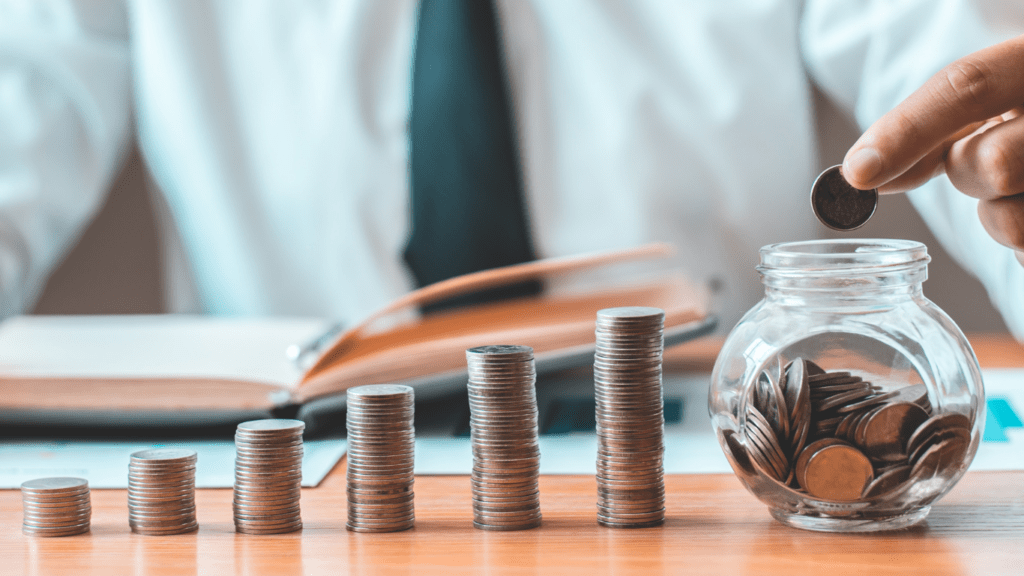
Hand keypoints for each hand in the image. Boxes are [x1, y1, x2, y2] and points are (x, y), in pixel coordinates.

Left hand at [842, 35, 1023, 266]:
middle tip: (984, 161)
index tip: (858, 173)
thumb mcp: (986, 104)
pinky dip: (1021, 241)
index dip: (906, 132)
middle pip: (991, 163)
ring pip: (1014, 221)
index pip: (966, 86)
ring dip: (999, 217)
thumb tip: (863, 172)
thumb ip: (927, 131)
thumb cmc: (1023, 113)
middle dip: (967, 175)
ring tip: (1023, 185)